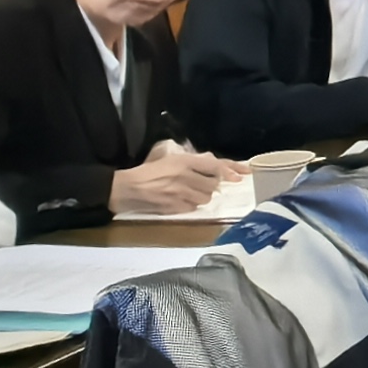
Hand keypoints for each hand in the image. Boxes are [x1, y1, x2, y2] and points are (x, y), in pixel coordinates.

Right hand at [110, 148, 232, 216]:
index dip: (230, 171)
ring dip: (202, 196)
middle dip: (212, 185)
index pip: (214, 166)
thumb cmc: (147, 171)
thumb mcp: (168, 158)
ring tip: (190, 193)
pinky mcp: (174, 208)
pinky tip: (181, 201)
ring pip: (205, 198)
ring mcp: (180, 194)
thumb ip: (191, 161)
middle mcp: (185, 177)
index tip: (241, 176)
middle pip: (213, 185)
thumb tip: (211, 163)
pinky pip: (193, 208)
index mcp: (183, 161)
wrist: (127, 188)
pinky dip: (191, 206)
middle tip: (203, 184)